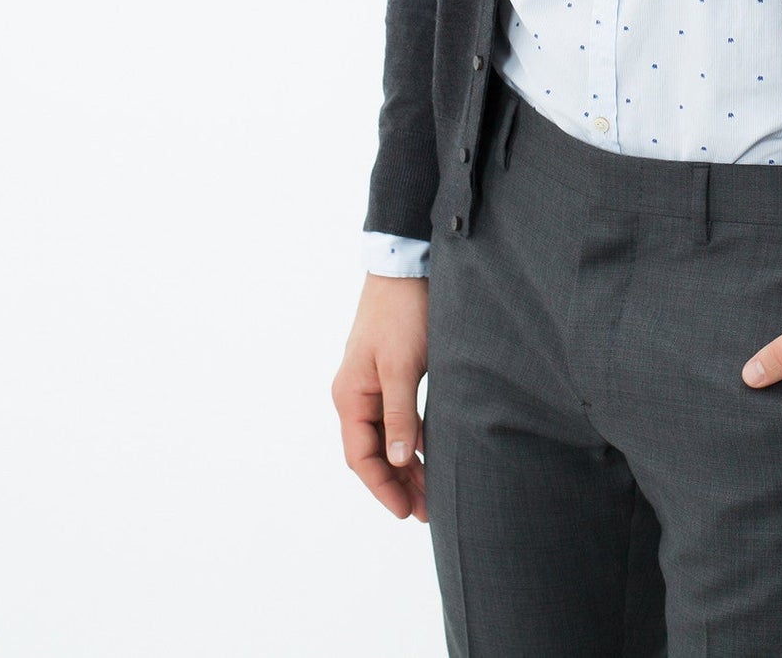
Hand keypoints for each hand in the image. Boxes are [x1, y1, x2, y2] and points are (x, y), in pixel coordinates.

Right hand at [332, 272, 430, 521]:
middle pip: (374, 453)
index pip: (361, 457)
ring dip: (407, 466)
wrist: (406, 268)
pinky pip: (398, 421)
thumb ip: (400, 415)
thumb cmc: (402, 313)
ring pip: (388, 439)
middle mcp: (356, 396)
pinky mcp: (392, 376)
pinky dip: (413, 441)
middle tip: (426, 513)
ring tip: (431, 495)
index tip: (406, 512)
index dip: (383, 487)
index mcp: (350, 396)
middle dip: (398, 484)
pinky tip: (431, 457)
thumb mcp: (402, 367)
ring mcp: (372, 386)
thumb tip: (400, 460)